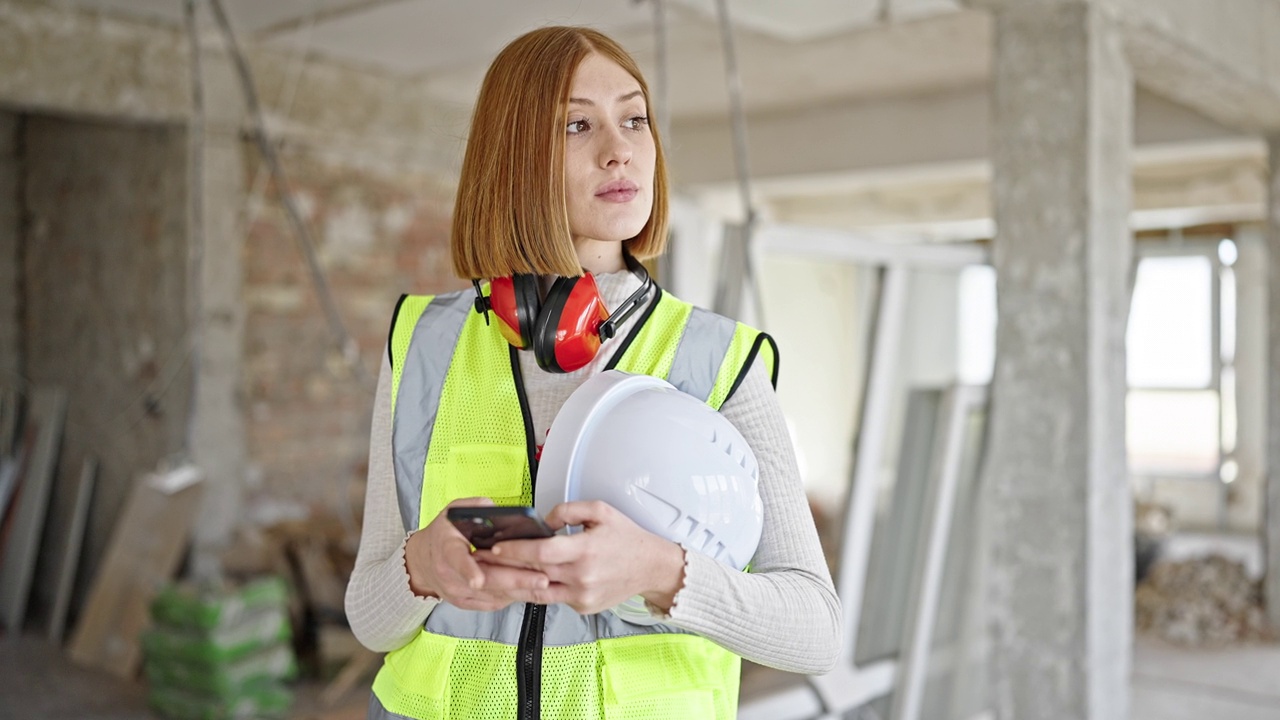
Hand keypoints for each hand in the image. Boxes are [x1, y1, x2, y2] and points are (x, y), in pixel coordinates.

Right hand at [404, 497, 550, 611]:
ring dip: (520, 590)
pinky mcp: (465, 603)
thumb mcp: (453, 512)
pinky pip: (492, 603)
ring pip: (492, 595)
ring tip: (544, 584)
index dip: (468, 570)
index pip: (456, 560)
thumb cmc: (443, 535)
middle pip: (485, 581)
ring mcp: (457, 591)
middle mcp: (450, 574)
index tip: (478, 579)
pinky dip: (512, 597)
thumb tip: (495, 509)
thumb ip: (474, 507)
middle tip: (541, 579)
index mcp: (446, 548)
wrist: (422, 561)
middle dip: (516, 580)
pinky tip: (530, 590)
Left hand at [477, 500, 684, 614]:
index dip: (515, 550)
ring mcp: (582, 595)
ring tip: (495, 573)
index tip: (495, 546)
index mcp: (585, 550)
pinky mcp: (583, 607)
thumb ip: (568, 510)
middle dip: (505, 566)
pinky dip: (538, 589)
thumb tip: (544, 520)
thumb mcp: (601, 511)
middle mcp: (582, 576)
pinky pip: (553, 598)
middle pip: (534, 573)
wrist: (652, 568)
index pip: (541, 552)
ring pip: (539, 591)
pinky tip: (523, 581)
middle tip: (483, 561)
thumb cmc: (628, 539)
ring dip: (516, 582)